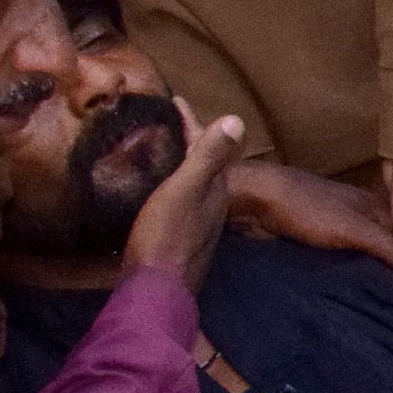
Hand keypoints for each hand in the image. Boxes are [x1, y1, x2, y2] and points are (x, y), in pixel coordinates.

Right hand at [121, 105, 245, 289]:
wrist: (156, 291)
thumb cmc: (167, 237)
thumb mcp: (185, 190)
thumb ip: (208, 157)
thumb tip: (237, 119)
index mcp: (215, 189)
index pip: (208, 145)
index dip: (193, 122)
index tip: (175, 100)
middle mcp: (211, 205)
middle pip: (203, 163)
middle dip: (188, 140)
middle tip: (167, 122)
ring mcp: (197, 224)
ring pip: (192, 184)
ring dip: (179, 164)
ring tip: (160, 150)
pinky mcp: (180, 239)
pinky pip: (178, 201)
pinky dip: (169, 186)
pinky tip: (155, 191)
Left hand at [228, 161, 392, 278]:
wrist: (255, 198)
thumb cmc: (306, 209)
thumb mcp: (353, 229)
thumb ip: (387, 248)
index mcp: (376, 207)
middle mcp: (363, 216)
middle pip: (392, 248)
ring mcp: (339, 227)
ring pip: (369, 255)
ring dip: (379, 275)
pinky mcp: (318, 240)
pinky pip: (346, 261)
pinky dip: (356, 275)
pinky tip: (360, 292)